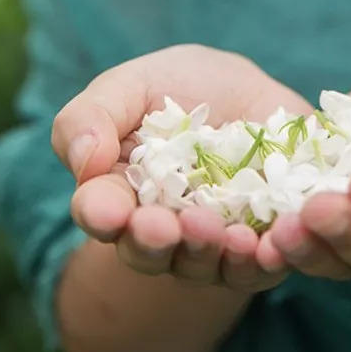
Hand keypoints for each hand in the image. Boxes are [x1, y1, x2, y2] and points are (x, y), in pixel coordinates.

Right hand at [52, 44, 311, 292]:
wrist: (245, 91)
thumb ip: (90, 117)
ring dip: (209, 252)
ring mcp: (215, 242)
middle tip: (162, 228)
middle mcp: (164, 231)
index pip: (101, 212)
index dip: (102, 214)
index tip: (108, 212)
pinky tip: (267, 246)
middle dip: (153, 243)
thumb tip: (84, 160)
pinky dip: (264, 259)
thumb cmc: (174, 88)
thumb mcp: (130, 86)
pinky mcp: (264, 239)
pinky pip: (264, 263)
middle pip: (151, 252)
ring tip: (220, 232)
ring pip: (207, 265)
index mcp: (119, 195)